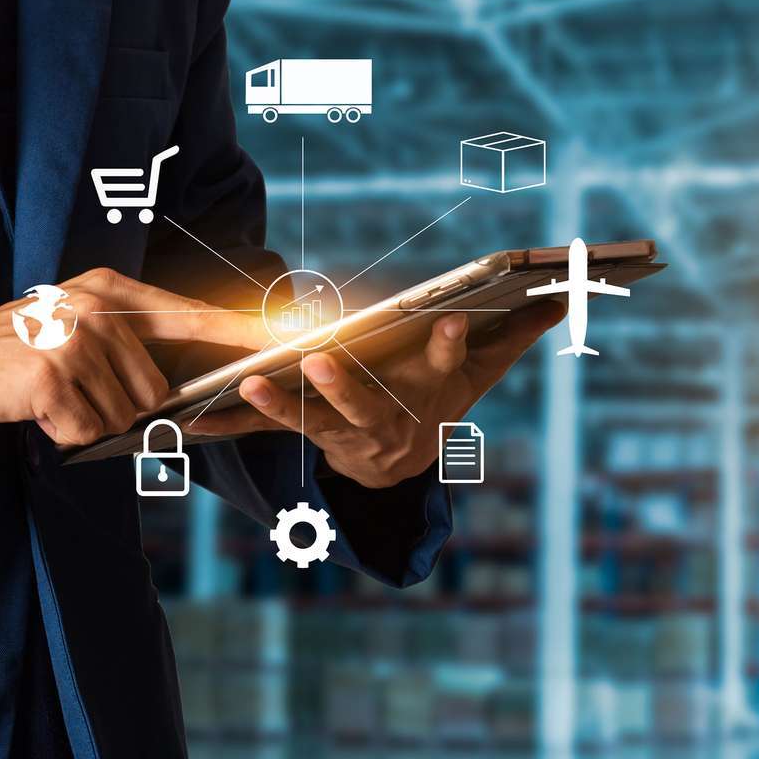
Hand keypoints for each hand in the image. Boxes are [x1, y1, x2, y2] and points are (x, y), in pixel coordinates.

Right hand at [0, 267, 267, 445]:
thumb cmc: (21, 350)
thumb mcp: (77, 326)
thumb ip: (129, 345)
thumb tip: (171, 392)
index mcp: (112, 293)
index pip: (193, 314)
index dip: (243, 330)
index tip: (293, 334)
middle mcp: (99, 311)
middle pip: (154, 390)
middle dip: (118, 407)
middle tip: (73, 392)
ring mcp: (76, 341)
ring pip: (123, 415)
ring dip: (89, 421)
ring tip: (53, 397)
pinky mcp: (53, 376)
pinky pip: (88, 431)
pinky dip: (65, 434)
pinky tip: (39, 410)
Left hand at [183, 302, 565, 488]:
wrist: (400, 466)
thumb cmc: (440, 399)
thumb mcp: (480, 372)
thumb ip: (515, 332)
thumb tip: (566, 292)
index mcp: (431, 396)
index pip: (445, 367)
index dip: (446, 349)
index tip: (450, 323)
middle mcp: (387, 420)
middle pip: (367, 405)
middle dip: (346, 385)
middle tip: (322, 359)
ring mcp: (344, 433)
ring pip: (312, 420)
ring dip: (282, 403)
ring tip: (253, 382)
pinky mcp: (307, 435)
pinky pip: (267, 430)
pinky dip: (232, 423)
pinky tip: (192, 419)